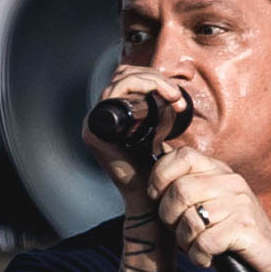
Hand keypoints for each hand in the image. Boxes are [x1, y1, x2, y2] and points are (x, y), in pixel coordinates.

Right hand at [82, 65, 187, 209]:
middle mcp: (101, 116)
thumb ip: (158, 113)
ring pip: (118, 80)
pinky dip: (139, 86)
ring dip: (151, 80)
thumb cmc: (155, 168)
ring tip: (174, 97)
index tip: (177, 95)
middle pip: (122, 75)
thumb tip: (174, 92)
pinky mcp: (93, 130)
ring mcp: (94, 122)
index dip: (152, 78)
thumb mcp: (159, 132)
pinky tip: (163, 98)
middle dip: (154, 77)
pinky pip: (112, 94)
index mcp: (114, 114)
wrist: (149, 196)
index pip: (126, 78)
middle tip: (176, 96)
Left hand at [149, 147, 270, 271]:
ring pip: (191, 219)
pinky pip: (206, 241)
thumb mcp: (207, 203)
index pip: (182, 155)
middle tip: (177, 230)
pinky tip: (206, 257)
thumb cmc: (229, 233)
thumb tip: (147, 177)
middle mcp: (231, 183)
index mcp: (219, 171)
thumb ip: (183, 189)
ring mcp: (241, 205)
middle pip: (180, 190)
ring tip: (194, 246)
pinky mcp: (246, 230)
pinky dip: (199, 255)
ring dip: (184, 240)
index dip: (160, 176)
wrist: (269, 260)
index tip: (156, 197)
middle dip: (169, 216)